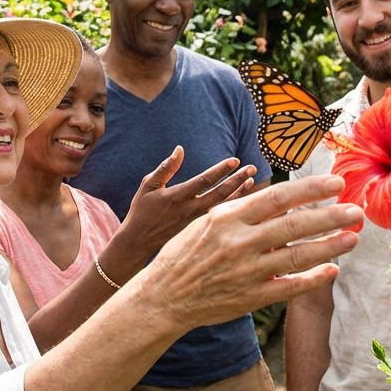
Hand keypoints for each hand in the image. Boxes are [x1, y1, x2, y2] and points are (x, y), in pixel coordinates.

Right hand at [118, 147, 254, 255]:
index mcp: (177, 197)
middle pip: (219, 194)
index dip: (220, 171)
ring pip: (223, 206)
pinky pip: (220, 214)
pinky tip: (241, 196)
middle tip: (251, 167)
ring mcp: (196, 221)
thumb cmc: (142, 210)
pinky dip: (232, 205)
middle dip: (237, 180)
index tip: (235, 160)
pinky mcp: (198, 228)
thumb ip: (165, 168)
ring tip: (251, 179)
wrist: (139, 241)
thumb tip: (180, 149)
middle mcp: (190, 210)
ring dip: (238, 192)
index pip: (203, 181)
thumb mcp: (148, 185)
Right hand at [128, 174, 360, 331]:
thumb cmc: (185, 253)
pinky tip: (332, 270)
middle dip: (330, 216)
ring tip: (353, 237)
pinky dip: (313, 278)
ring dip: (330, 246)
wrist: (164, 296)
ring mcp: (247, 271)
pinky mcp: (251, 297)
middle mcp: (240, 242)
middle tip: (357, 210)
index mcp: (228, 217)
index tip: (336, 183)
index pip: (278, 197)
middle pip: (294, 225)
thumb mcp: (208, 221)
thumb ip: (243, 211)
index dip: (311, 189)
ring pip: (298, 256)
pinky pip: (290, 287)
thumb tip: (279, 198)